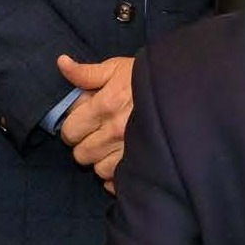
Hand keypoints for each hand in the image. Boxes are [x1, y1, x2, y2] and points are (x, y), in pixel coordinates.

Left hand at [55, 54, 136, 187]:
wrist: (182, 91)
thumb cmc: (145, 78)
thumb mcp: (116, 68)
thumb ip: (86, 72)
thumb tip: (61, 63)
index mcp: (106, 105)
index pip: (70, 129)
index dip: (73, 124)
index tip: (83, 118)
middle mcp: (115, 132)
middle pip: (80, 154)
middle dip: (84, 143)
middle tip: (96, 132)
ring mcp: (129, 151)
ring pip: (97, 169)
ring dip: (100, 159)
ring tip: (110, 145)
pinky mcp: (141, 165)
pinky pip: (116, 181)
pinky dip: (114, 175)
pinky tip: (118, 159)